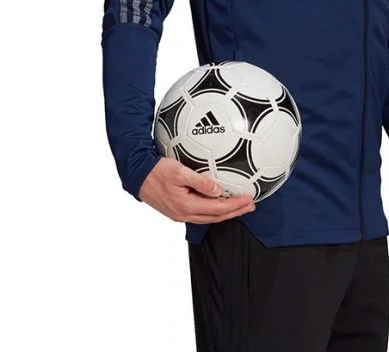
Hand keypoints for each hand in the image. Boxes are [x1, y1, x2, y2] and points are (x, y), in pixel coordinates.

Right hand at [139, 157, 255, 223]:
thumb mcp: (179, 171)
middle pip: (216, 217)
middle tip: (250, 206)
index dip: (236, 206)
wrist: (138, 177)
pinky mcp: (177, 211)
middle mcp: (184, 214)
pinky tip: (218, 204)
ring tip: (239, 207)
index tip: (249, 200)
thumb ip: (200, 181)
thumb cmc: (157, 171)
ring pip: (208, 218)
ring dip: (225, 213)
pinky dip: (214, 211)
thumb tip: (218, 189)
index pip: (218, 209)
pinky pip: (200, 214)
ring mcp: (180, 215)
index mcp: (187, 206)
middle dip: (235, 212)